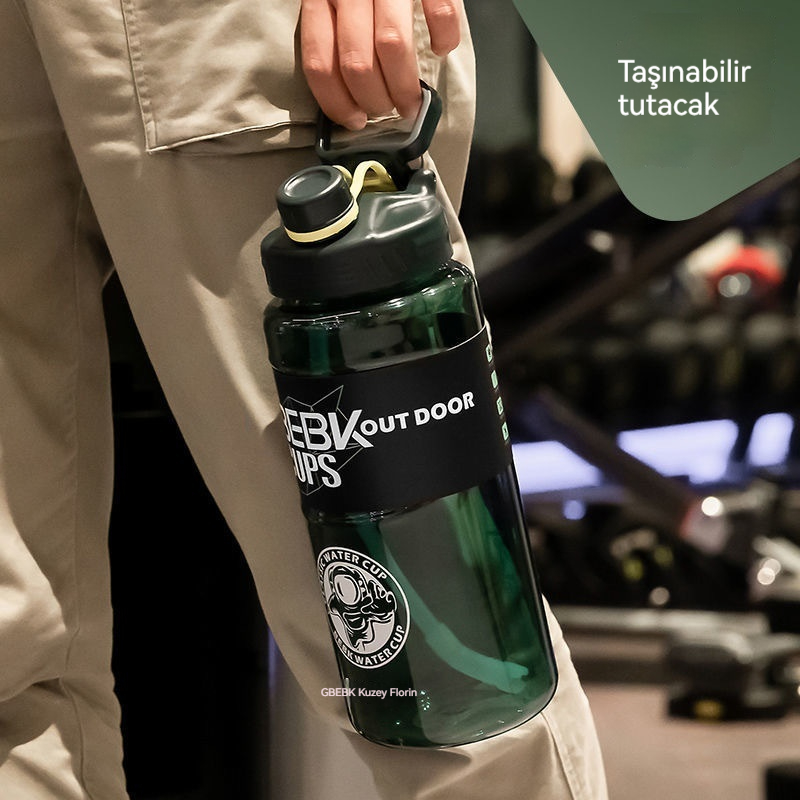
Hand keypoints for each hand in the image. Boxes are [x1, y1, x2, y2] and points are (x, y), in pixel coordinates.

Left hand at [300, 0, 460, 129]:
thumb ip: (336, 33)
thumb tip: (348, 93)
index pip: (320, 64)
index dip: (337, 103)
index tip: (354, 121)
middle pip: (357, 64)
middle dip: (374, 101)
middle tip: (388, 111)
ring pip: (392, 48)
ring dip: (403, 87)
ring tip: (411, 101)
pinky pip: (440, 11)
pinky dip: (444, 39)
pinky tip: (440, 49)